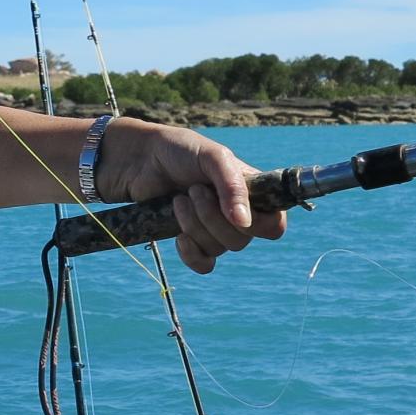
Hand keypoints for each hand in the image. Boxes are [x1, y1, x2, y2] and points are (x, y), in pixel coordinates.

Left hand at [98, 121, 286, 273]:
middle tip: (193, 190)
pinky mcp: (192, 241)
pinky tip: (178, 236)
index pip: (275, 224)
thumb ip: (233, 185)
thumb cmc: (180, 150)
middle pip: (242, 240)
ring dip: (195, 225)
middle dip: (213, 217)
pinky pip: (204, 264)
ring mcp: (214, 229)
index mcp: (251, 192)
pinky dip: (191, 253)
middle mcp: (237, 214)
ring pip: (219, 249)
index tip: (236, 211)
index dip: (261, 224)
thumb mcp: (212, 157)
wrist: (140, 160)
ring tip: (179, 199)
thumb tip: (244, 222)